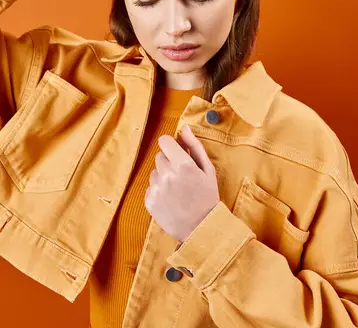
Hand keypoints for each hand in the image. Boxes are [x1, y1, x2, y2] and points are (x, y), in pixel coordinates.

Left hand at [145, 125, 220, 243]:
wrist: (201, 228)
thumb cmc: (208, 197)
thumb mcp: (208, 169)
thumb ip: (195, 146)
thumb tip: (184, 128)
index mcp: (183, 164)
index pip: (164, 141)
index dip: (171, 145)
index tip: (177, 152)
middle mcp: (167, 174)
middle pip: (159, 156)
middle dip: (169, 162)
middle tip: (182, 176)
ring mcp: (157, 189)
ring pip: (154, 172)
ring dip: (163, 176)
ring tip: (177, 190)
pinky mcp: (149, 201)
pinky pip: (150, 187)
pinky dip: (158, 191)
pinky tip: (171, 199)